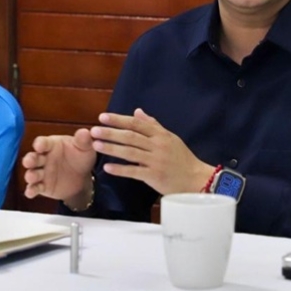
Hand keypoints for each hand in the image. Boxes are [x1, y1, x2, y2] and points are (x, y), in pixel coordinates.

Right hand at [22, 129, 95, 201]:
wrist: (82, 177)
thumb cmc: (80, 157)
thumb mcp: (85, 147)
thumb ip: (83, 140)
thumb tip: (85, 132)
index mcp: (52, 145)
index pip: (43, 142)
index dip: (40, 144)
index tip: (39, 145)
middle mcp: (44, 158)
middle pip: (33, 157)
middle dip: (30, 159)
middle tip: (28, 161)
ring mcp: (42, 172)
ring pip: (32, 173)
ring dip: (30, 175)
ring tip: (31, 176)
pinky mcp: (43, 186)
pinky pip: (35, 188)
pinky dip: (31, 190)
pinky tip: (30, 192)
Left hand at [91, 109, 213, 194]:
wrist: (197, 179)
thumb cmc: (182, 158)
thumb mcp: (170, 138)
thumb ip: (153, 125)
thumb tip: (137, 111)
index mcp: (160, 135)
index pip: (136, 124)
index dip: (119, 120)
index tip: (103, 117)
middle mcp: (158, 145)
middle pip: (131, 136)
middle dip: (111, 133)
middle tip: (94, 130)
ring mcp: (156, 161)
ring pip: (130, 153)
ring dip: (112, 148)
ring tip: (96, 145)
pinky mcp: (154, 176)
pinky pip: (134, 171)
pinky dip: (120, 170)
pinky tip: (107, 168)